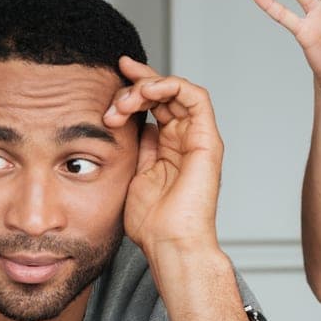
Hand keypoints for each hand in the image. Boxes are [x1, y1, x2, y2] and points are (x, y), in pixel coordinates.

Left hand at [104, 58, 223, 256]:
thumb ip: (136, 148)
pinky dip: (171, 85)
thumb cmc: (152, 222)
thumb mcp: (133, 174)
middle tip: (114, 99)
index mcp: (170, 147)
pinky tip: (147, 92)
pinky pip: (196, 97)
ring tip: (124, 103)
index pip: (156, 104)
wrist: (168, 243)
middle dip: (136, 85)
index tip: (112, 77)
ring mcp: (198, 139)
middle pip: (165, 93)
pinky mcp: (207, 141)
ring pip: (177, 90)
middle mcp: (186, 140)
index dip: (135, 87)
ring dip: (147, 87)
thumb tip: (128, 123)